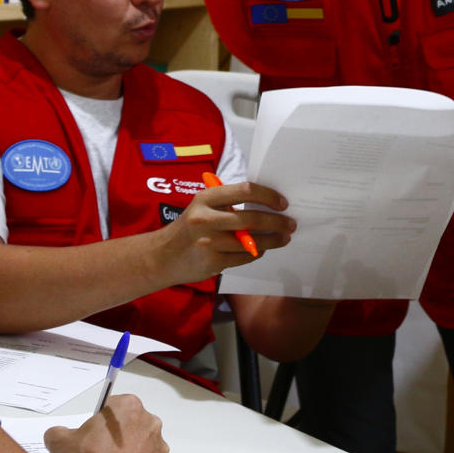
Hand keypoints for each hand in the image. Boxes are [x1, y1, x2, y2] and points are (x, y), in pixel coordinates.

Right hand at [45, 394, 168, 452]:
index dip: (98, 423)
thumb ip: (58, 432)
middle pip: (128, 427)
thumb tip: (57, 435)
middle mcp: (150, 421)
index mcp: (129, 406)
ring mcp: (159, 447)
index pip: (111, 408)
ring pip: (138, 447)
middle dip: (115, 439)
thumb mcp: (60, 441)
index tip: (90, 437)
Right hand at [157, 181, 294, 283]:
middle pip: (253, 218)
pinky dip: (257, 253)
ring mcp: (209, 242)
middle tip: (290, 224)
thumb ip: (228, 203)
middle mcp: (206, 218)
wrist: (162, 256)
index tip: (282, 203)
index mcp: (206, 198)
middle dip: (277, 221)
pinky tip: (263, 249)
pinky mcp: (213, 262)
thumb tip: (265, 204)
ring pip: (252, 242)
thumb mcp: (202, 207)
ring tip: (284, 238)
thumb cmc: (189, 227)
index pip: (246, 190)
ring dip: (273, 240)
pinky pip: (245, 257)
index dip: (268, 196)